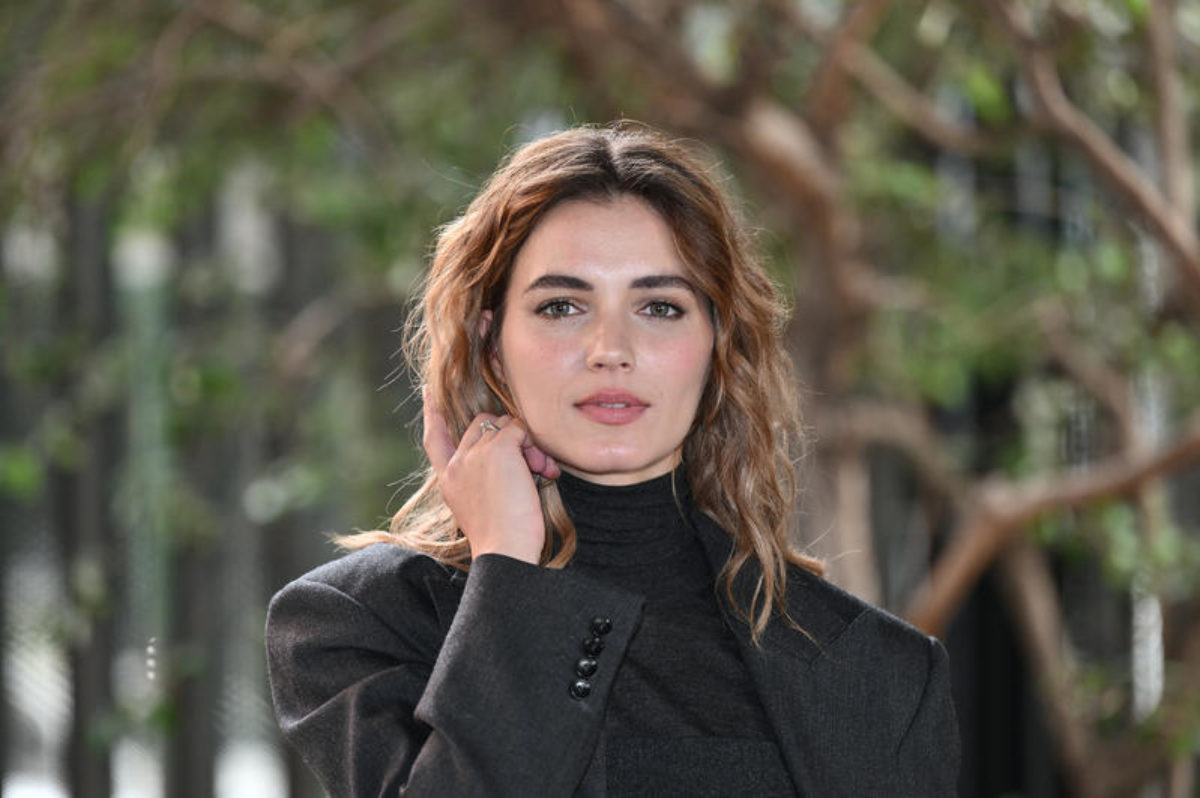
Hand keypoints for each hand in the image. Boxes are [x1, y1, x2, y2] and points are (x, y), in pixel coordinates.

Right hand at [422, 389, 559, 563]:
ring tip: (540, 471)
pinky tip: (542, 470)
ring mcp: (475, 453)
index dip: (432, 414)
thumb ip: (482, 478)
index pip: (434, 438)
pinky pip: (520, 428)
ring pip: (503, 423)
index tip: (428, 393)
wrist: (505, 550)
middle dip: (507, 436)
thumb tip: (511, 452)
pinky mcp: (499, 448)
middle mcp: (457, 463)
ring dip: (526, 443)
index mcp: (449, 479)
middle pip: (481, 423)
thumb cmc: (503, 538)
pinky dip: (534, 445)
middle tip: (531, 464)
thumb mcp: (481, 505)